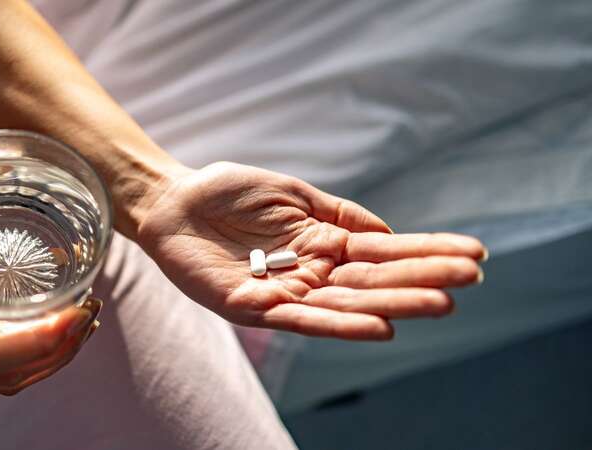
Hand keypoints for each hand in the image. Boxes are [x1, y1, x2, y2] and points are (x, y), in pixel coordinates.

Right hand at [0, 174, 100, 394]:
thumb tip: (12, 157)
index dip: (41, 341)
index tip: (78, 312)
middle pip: (4, 376)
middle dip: (58, 350)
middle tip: (89, 310)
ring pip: (1, 381)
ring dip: (48, 359)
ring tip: (80, 321)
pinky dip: (27, 359)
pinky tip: (49, 330)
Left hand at [138, 162, 485, 339]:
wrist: (174, 201)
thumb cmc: (230, 192)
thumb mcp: (295, 195)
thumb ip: (340, 216)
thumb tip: (389, 233)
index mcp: (325, 244)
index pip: (385, 251)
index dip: (427, 253)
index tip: (474, 254)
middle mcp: (313, 273)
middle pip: (374, 280)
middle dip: (421, 280)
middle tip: (470, 280)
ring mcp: (285, 293)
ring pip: (346, 304)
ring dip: (393, 305)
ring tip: (439, 304)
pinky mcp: (252, 307)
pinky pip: (301, 319)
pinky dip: (340, 325)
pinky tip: (379, 327)